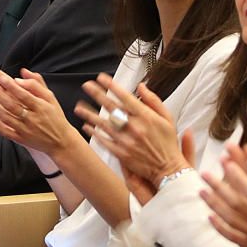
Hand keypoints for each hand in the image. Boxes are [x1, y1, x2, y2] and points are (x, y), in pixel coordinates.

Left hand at [0, 61, 81, 157]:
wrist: (61, 141)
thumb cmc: (55, 116)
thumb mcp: (51, 97)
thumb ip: (37, 84)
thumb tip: (22, 72)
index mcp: (40, 105)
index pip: (22, 93)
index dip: (9, 84)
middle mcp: (32, 118)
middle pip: (10, 103)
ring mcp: (24, 129)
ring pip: (6, 116)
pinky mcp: (20, 139)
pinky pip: (6, 132)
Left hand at [74, 74, 191, 186]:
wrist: (168, 169)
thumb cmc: (168, 143)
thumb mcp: (167, 118)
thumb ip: (153, 100)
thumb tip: (142, 86)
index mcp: (145, 116)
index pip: (125, 96)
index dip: (111, 86)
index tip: (101, 78)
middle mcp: (134, 127)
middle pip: (111, 107)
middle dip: (97, 94)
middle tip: (86, 86)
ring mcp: (126, 141)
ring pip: (103, 124)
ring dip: (89, 114)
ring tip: (78, 107)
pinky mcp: (121, 153)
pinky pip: (104, 141)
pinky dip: (94, 133)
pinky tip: (86, 126)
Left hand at [200, 141, 246, 246]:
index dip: (238, 176)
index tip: (226, 162)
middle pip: (236, 202)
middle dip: (219, 186)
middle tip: (205, 172)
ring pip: (230, 218)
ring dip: (214, 203)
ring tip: (201, 189)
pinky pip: (233, 236)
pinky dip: (219, 226)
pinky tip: (209, 215)